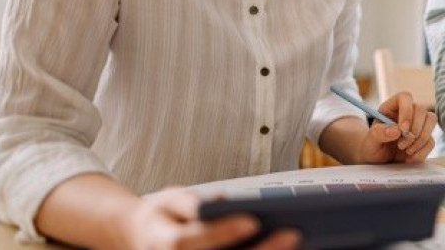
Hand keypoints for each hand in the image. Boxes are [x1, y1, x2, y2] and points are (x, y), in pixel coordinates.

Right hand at [120, 187, 299, 249]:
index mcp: (160, 243)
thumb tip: (222, 199)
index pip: (188, 243)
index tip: (253, 220)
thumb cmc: (163, 218)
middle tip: (293, 234)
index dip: (220, 233)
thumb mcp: (168, 201)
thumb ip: (189, 201)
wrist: (143, 242)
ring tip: (302, 245)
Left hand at [357, 91, 437, 163]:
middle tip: (401, 145)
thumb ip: (379, 134)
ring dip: (421, 139)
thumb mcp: (370, 141)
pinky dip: (421, 152)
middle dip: (414, 130)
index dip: (407, 111)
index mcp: (392, 107)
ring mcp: (418, 124)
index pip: (405, 97)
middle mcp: (407, 112)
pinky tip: (409, 158)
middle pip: (421, 109)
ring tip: (406, 151)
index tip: (403, 129)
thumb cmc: (372, 147)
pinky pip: (431, 141)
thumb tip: (396, 131)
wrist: (378, 160)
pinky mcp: (425, 138)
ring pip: (431, 120)